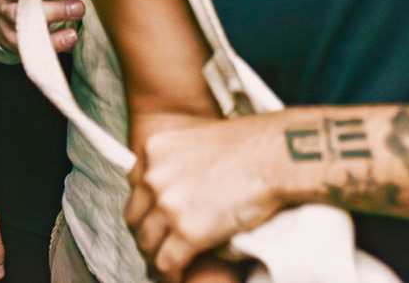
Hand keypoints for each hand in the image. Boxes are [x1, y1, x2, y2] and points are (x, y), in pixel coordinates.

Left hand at [125, 114, 282, 281]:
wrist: (272, 157)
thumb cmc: (250, 146)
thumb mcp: (198, 138)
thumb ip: (179, 160)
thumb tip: (181, 185)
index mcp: (154, 149)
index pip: (136, 185)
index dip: (146, 205)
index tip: (153, 216)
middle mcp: (154, 176)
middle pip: (136, 215)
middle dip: (147, 231)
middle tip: (158, 242)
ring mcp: (168, 204)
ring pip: (147, 242)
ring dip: (156, 255)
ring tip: (167, 262)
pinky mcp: (187, 232)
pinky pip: (167, 262)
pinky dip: (171, 274)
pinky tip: (177, 275)